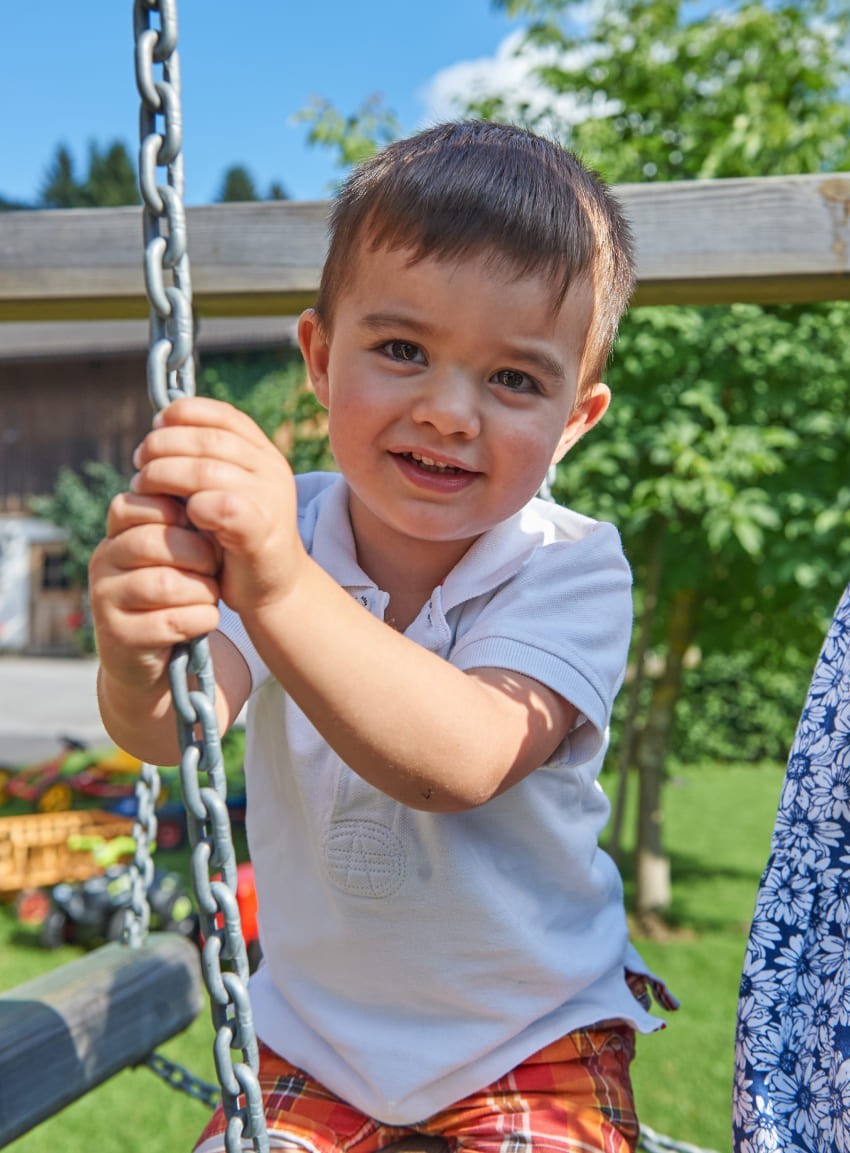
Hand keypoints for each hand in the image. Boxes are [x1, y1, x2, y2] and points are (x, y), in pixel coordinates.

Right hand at [89, 490, 221, 691]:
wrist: (162, 657)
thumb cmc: (180, 593)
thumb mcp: (181, 553)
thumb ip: (187, 525)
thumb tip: (212, 498)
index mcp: (117, 534)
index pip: (134, 505)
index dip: (178, 514)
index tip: (204, 530)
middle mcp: (103, 561)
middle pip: (151, 542)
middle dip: (198, 554)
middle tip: (214, 567)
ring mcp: (104, 599)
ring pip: (163, 584)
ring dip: (202, 591)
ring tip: (210, 595)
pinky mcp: (119, 636)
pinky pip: (171, 622)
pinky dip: (201, 620)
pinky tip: (205, 620)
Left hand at [129, 397, 304, 616]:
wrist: (276, 586)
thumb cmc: (238, 538)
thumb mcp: (226, 489)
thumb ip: (204, 462)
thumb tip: (158, 429)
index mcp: (264, 455)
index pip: (224, 416)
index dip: (185, 413)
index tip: (156, 425)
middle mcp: (271, 471)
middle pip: (208, 441)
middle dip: (164, 446)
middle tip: (139, 464)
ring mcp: (270, 500)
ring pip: (207, 470)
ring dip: (164, 474)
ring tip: (143, 487)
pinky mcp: (261, 531)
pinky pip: (222, 505)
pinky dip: (193, 505)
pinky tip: (177, 514)